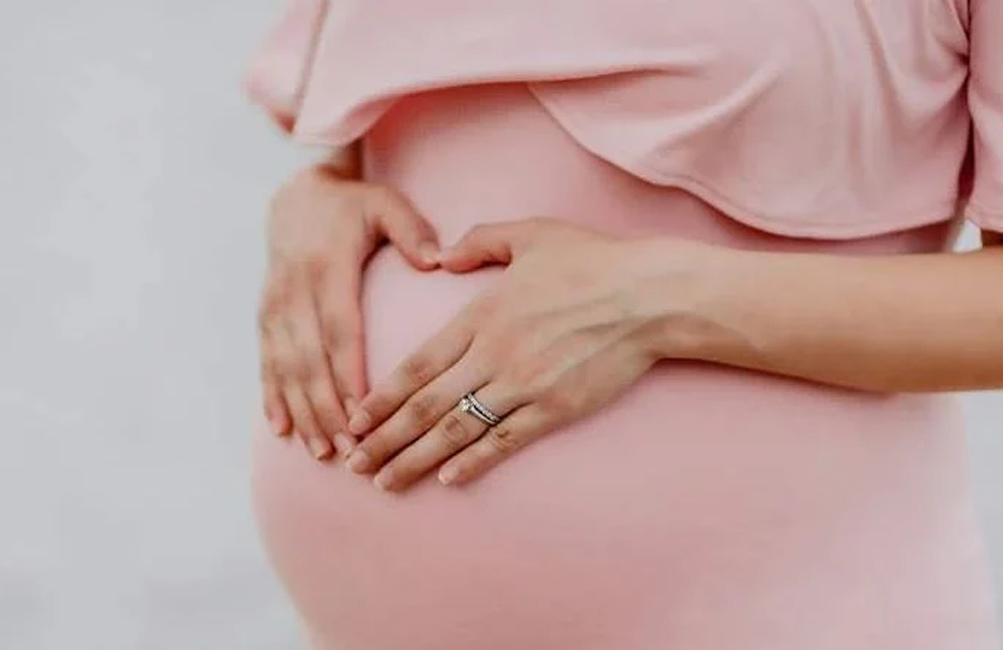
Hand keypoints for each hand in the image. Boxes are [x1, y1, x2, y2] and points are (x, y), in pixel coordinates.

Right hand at [259, 163, 439, 459]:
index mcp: (328, 267)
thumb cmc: (353, 206)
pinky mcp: (265, 316)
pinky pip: (266, 361)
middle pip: (309, 359)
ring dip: (301, 411)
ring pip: (285, 367)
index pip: (339, 329)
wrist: (296, 196)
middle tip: (349, 448)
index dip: (347, 371)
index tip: (363, 410)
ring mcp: (276, 306)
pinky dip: (272, 397)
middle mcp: (295, 291)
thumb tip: (437, 259)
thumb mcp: (385, 204)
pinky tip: (282, 430)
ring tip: (321, 450)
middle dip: (326, 408)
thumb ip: (412, 230)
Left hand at [342, 218, 703, 488]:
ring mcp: (524, 385)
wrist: (650, 297)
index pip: (416, 364)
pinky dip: (473, 462)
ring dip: (415, 460)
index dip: (381, 397)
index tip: (354, 419)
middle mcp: (493, 354)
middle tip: (352, 463)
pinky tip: (447, 480)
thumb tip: (441, 255)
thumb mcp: (530, 234)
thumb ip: (479, 241)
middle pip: (425, 405)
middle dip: (383, 438)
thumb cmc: (592, 261)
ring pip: (456, 431)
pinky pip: (505, 442)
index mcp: (480, 315)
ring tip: (385, 482)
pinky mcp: (555, 409)